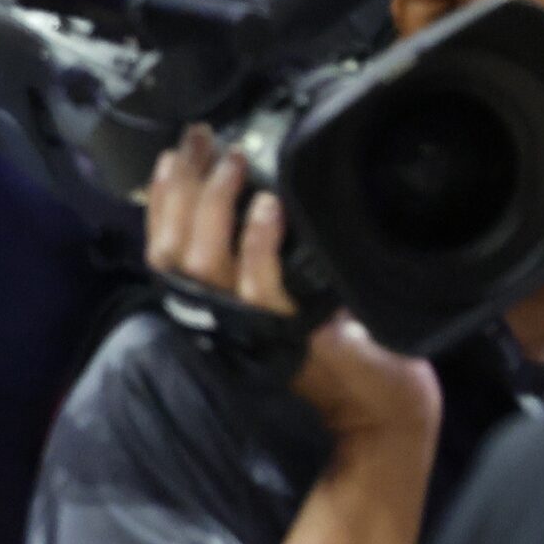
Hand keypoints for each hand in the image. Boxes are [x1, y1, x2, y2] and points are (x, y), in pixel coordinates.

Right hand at [147, 125, 440, 454]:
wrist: (380, 403)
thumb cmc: (344, 345)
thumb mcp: (294, 289)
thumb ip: (268, 256)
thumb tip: (261, 192)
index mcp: (214, 307)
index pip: (166, 251)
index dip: (163, 202)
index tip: (176, 154)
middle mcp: (219, 319)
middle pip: (173, 252)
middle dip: (182, 189)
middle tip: (201, 140)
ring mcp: (249, 328)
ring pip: (204, 265)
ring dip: (215, 206)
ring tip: (235, 161)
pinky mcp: (286, 335)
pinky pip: (261, 285)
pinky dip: (259, 242)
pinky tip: (269, 205)